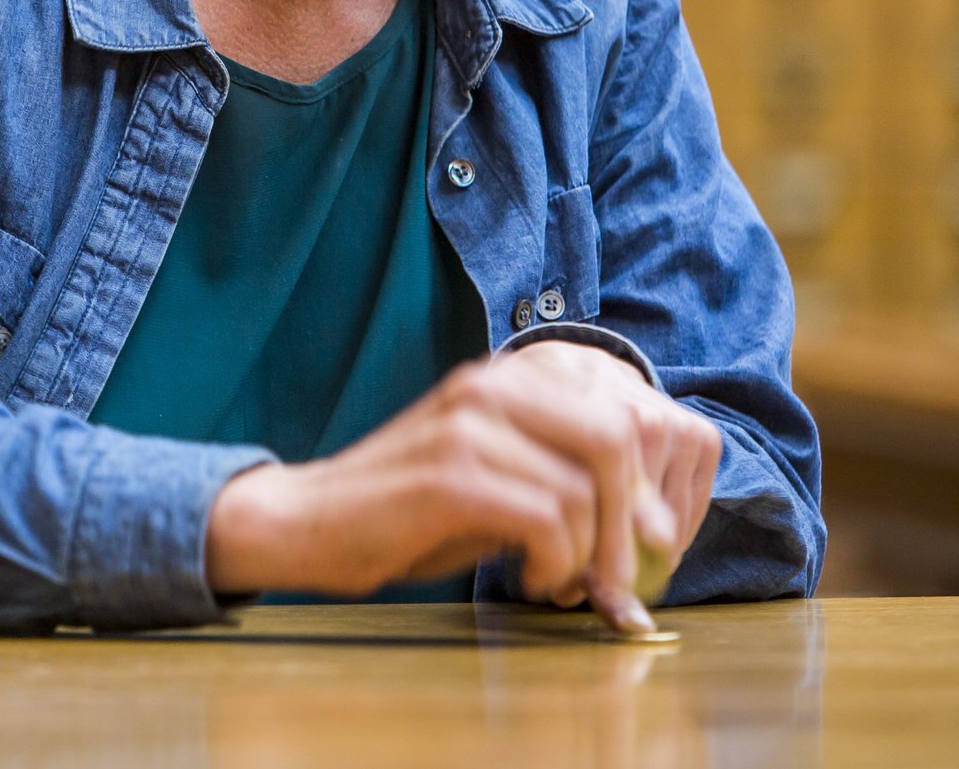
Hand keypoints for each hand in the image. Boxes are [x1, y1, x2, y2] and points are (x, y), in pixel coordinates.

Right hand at [204, 344, 718, 630]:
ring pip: (584, 488)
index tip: (645, 545)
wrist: (308, 522)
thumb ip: (560, 474)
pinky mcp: (450, 475)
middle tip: (622, 578)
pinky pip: (546, 519)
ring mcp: (469, 425)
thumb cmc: (408, 511)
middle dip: (632, 521)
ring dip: (587, 555)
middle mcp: (491, 385)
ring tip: (558, 582)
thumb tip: (650, 524)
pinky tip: (529, 579)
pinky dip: (554, 564)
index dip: (647, 485)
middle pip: (616, 440)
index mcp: (507, 377)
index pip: (619, 413)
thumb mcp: (495, 474)